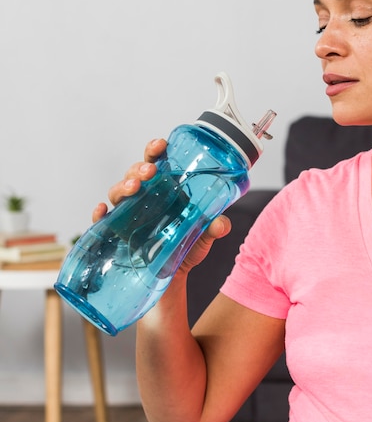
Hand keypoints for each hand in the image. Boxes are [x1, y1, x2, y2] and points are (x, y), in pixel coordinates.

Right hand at [91, 138, 230, 271]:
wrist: (172, 277)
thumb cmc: (186, 249)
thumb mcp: (203, 237)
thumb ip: (213, 228)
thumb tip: (221, 223)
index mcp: (166, 190)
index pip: (157, 163)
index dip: (155, 151)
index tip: (161, 144)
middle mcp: (145, 198)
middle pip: (135, 174)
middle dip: (139, 169)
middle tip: (150, 171)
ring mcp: (129, 215)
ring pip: (118, 193)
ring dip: (123, 186)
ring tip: (134, 188)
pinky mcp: (117, 234)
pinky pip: (103, 221)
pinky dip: (100, 214)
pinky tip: (101, 210)